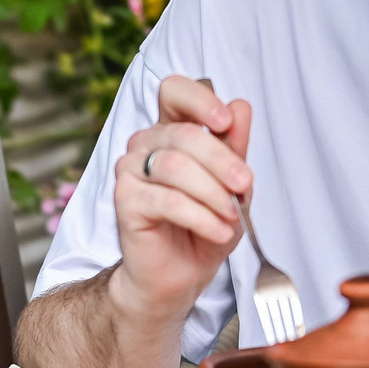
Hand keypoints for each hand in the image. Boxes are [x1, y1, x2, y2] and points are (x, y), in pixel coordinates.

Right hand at [105, 75, 253, 324]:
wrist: (179, 276)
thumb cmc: (203, 227)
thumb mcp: (231, 186)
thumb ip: (235, 147)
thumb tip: (240, 106)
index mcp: (170, 131)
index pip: (174, 91)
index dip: (199, 100)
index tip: (225, 123)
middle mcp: (145, 144)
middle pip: (184, 133)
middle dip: (221, 160)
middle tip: (244, 185)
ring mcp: (130, 170)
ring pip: (175, 165)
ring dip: (212, 192)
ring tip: (230, 216)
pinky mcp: (124, 200)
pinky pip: (167, 200)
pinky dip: (201, 216)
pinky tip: (218, 231)